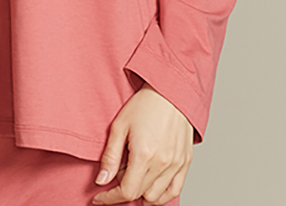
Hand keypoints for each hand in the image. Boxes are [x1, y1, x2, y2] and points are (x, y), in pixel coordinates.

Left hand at [91, 83, 193, 203]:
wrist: (170, 91)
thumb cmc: (144, 104)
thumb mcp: (119, 126)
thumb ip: (110, 157)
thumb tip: (102, 180)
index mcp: (144, 155)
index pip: (126, 191)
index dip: (110, 198)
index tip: (100, 197)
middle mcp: (163, 163)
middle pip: (140, 194)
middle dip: (124, 190)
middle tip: (117, 175)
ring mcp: (176, 164)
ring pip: (157, 197)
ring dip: (142, 193)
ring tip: (134, 176)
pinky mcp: (186, 162)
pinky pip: (175, 190)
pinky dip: (162, 195)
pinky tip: (151, 186)